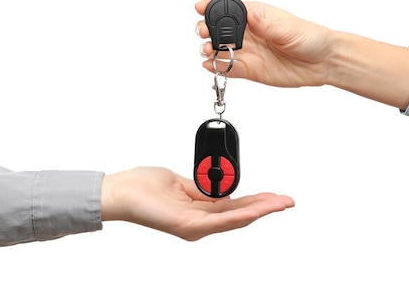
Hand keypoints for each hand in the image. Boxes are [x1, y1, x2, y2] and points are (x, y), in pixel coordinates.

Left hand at [100, 167, 293, 240]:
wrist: (120, 191)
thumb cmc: (143, 187)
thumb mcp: (180, 183)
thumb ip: (202, 188)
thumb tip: (223, 189)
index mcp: (198, 211)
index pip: (234, 206)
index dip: (256, 200)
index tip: (275, 195)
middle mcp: (199, 222)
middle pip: (239, 214)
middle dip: (266, 206)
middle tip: (288, 201)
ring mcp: (194, 226)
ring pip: (235, 218)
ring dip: (260, 210)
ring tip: (281, 204)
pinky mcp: (188, 226)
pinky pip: (220, 220)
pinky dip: (241, 215)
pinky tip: (257, 210)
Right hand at [195, 0, 334, 87]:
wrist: (323, 62)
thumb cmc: (310, 38)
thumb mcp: (288, 27)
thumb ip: (265, 24)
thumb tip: (249, 15)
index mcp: (255, 15)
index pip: (228, 8)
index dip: (212, 6)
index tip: (200, 7)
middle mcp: (248, 33)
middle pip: (218, 29)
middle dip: (206, 29)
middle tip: (204, 33)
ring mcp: (247, 51)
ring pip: (219, 49)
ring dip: (209, 50)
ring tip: (209, 51)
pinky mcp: (249, 70)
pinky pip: (228, 68)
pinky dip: (217, 68)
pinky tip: (212, 66)